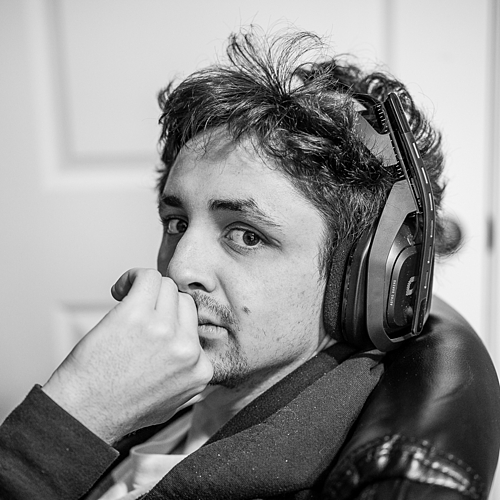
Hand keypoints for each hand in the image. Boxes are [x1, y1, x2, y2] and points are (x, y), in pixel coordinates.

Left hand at [42, 268, 212, 443]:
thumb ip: (187, 375)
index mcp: (200, 369)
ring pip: (167, 286)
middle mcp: (186, 348)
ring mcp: (164, 330)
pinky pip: (147, 277)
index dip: (171, 322)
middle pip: (184, 302)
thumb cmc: (118, 410)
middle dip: (161, 305)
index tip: (152, 325)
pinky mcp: (137, 315)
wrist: (83, 414)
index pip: (195, 326)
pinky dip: (133, 277)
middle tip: (138, 315)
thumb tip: (188, 356)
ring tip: (126, 302)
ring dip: (147, 291)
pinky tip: (120, 290)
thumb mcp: (172, 402)